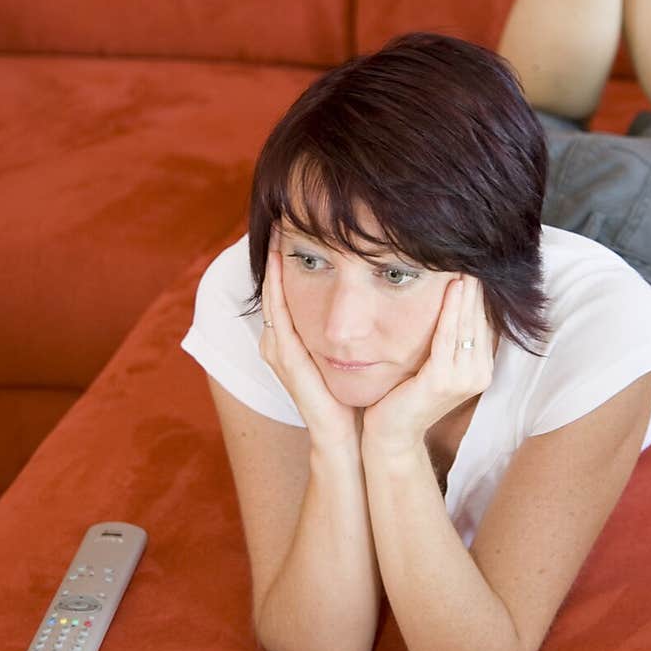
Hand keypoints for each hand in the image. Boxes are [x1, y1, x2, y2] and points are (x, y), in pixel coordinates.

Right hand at [259, 229, 362, 444]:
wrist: (349, 437)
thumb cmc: (354, 396)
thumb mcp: (352, 352)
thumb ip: (351, 326)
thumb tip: (379, 285)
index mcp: (290, 340)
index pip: (284, 288)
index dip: (285, 257)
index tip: (296, 223)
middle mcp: (277, 342)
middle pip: (273, 285)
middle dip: (275, 251)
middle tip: (281, 213)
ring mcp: (277, 350)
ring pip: (271, 293)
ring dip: (273, 261)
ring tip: (277, 228)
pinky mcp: (285, 358)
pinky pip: (277, 311)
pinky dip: (277, 284)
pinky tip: (281, 260)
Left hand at [361, 274, 495, 453]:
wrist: (390, 434)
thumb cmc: (404, 393)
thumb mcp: (430, 361)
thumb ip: (445, 337)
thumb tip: (451, 298)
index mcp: (479, 368)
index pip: (483, 320)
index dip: (480, 290)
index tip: (474, 259)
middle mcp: (479, 373)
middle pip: (479, 318)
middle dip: (476, 284)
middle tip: (475, 250)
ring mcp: (465, 379)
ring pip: (466, 323)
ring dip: (467, 290)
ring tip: (466, 260)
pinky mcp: (444, 381)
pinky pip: (448, 337)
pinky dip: (450, 310)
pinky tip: (453, 286)